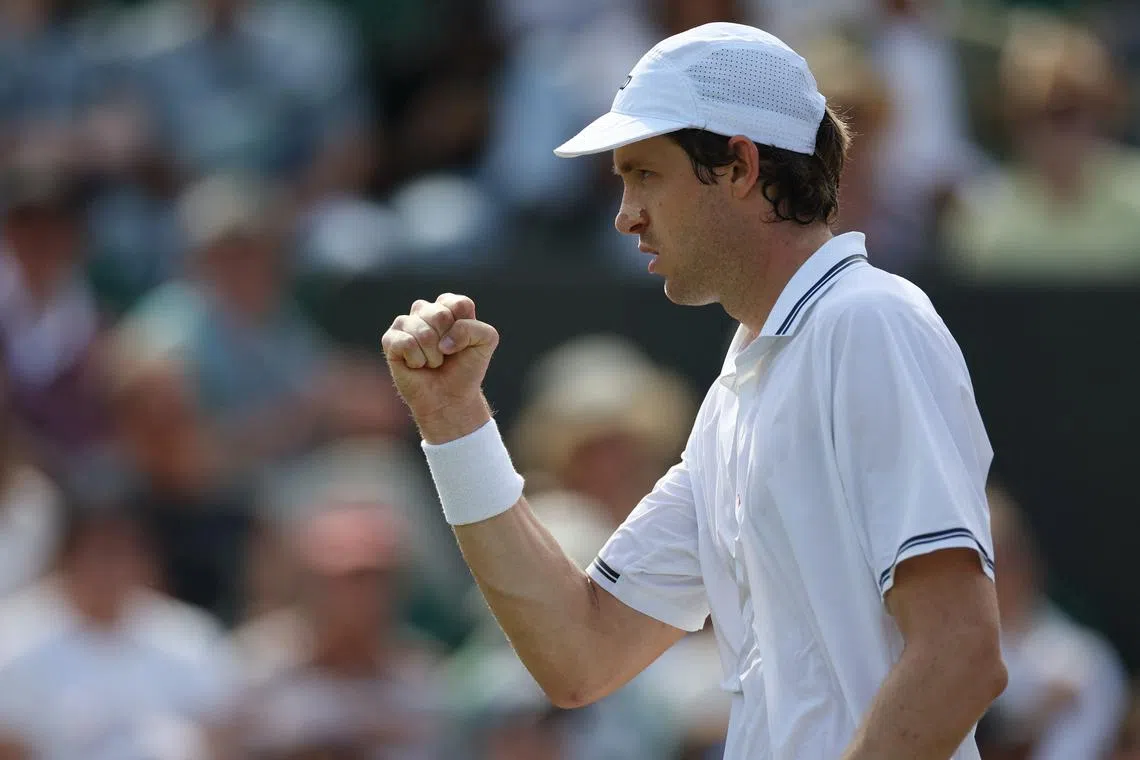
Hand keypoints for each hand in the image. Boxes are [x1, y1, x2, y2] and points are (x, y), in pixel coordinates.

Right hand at [381, 293, 495, 442]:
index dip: (464, 329)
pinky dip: (417, 361)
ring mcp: (405, 323)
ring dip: (433, 356)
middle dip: (448, 343)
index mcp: (448, 305)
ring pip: (423, 332)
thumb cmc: (466, 368)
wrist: (450, 398)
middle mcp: (425, 310)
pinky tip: (417, 364)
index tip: (464, 343)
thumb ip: (475, 329)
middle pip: (440, 316)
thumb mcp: (486, 342)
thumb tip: (443, 342)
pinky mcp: (390, 339)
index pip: (459, 304)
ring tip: (432, 362)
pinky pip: (406, 343)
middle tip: (446, 354)